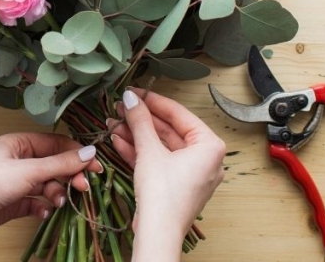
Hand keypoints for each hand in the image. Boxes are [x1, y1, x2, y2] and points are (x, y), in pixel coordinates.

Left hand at [0, 132, 102, 246]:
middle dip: (68, 176)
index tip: (95, 166)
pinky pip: (36, 202)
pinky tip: (43, 212)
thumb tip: (90, 152)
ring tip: (57, 202)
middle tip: (83, 187)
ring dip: (56, 193)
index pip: (54, 143)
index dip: (76, 153)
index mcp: (18, 144)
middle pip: (52, 165)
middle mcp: (17, 161)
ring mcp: (14, 183)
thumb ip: (61, 164)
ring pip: (46, 185)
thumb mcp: (30, 170)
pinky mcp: (12, 204)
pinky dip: (43, 207)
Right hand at [108, 88, 225, 253]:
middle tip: (122, 107)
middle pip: (169, 130)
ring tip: (115, 123)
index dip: (153, 101)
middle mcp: (205, 159)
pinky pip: (159, 161)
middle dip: (142, 120)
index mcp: (210, 146)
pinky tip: (119, 140)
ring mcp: (190, 174)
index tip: (135, 92)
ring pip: (161, 146)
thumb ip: (140, 121)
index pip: (179, 114)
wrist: (158, 233)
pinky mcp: (176, 185)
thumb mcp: (149, 150)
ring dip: (137, 135)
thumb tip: (132, 99)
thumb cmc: (164, 196)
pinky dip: (140, 152)